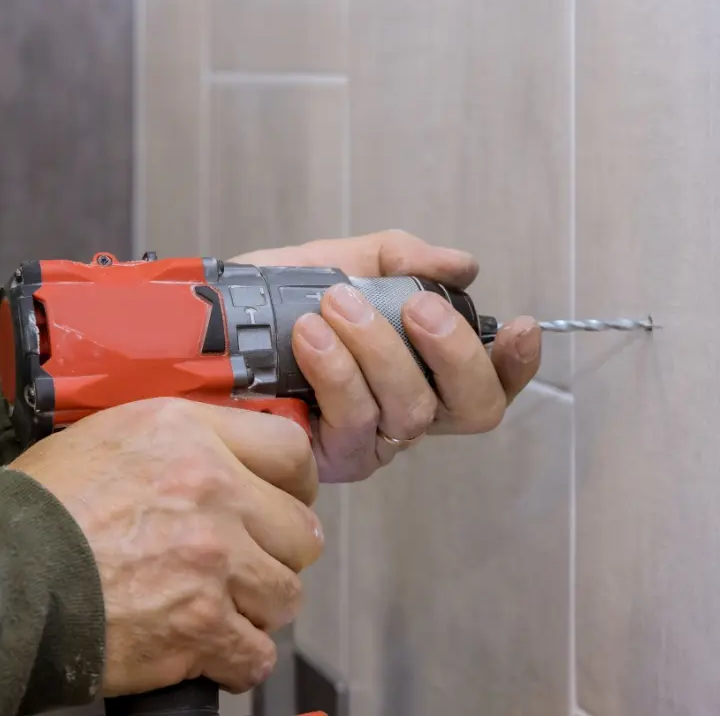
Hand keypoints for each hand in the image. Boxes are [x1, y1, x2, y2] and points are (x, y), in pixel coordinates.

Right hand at [9, 398, 322, 695]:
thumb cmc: (41, 509)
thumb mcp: (115, 436)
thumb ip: (187, 440)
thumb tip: (235, 455)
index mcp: (191, 436)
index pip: (292, 452)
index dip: (298, 484)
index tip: (290, 500)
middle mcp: (213, 491)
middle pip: (301, 531)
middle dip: (278, 553)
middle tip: (249, 563)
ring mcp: (212, 561)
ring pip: (286, 594)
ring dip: (259, 606)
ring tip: (223, 606)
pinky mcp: (200, 625)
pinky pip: (256, 654)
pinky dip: (238, 660)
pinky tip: (212, 650)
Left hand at [232, 230, 541, 481]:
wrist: (200, 326)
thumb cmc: (274, 297)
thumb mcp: (344, 260)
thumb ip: (403, 259)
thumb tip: (463, 265)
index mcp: (425, 368)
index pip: (491, 379)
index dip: (517, 363)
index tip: (520, 326)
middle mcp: (408, 411)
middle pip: (472, 408)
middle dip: (454, 353)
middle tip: (417, 306)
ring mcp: (371, 440)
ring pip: (410, 410)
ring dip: (380, 350)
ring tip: (338, 305)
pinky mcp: (327, 459)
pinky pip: (354, 422)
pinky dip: (338, 370)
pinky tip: (311, 335)